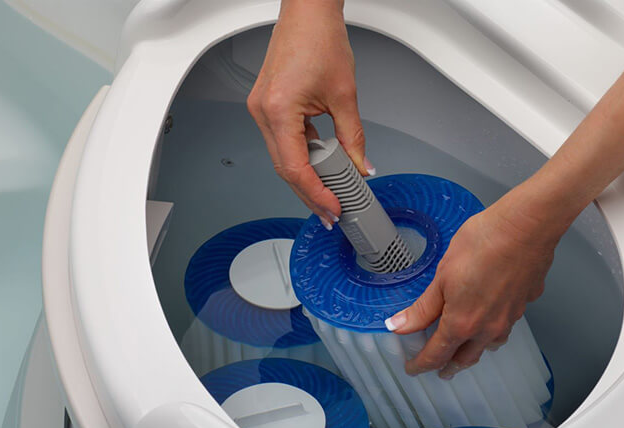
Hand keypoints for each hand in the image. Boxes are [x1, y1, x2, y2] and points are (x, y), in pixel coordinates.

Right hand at [247, 0, 371, 227]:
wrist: (307, 11)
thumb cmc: (320, 39)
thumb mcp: (345, 95)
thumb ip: (354, 138)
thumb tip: (362, 166)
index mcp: (279, 109)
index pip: (295, 167)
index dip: (316, 193)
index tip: (333, 207)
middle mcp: (263, 112)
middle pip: (285, 169)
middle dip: (309, 194)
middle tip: (330, 212)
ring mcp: (261, 109)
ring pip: (282, 158)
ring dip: (305, 179)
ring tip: (328, 196)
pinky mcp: (266, 106)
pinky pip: (282, 142)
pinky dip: (300, 158)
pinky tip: (318, 169)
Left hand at [385, 187, 559, 379]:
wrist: (526, 227)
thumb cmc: (484, 244)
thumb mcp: (442, 276)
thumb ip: (422, 308)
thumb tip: (399, 325)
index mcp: (462, 323)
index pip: (437, 355)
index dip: (422, 364)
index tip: (413, 368)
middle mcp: (488, 328)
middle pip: (465, 358)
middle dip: (449, 366)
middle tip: (440, 370)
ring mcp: (510, 318)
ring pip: (490, 345)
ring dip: (475, 351)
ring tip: (467, 349)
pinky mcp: (525, 303)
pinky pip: (507, 325)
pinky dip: (495, 330)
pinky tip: (492, 317)